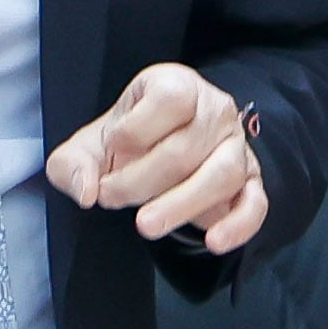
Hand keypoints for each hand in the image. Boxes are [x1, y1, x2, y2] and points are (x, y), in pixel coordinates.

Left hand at [48, 64, 266, 251]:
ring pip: (222, 175)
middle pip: (185, 148)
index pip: (170, 99)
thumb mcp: (89, 146)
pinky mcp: (250, 181)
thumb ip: (72, 164)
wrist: (160, 152)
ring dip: (180, 206)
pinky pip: (256, 203)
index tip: (111, 151)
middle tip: (111, 197)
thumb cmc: (127, 144)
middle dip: (139, 181)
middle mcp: (214, 110)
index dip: (135, 131)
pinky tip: (213, 242)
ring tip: (146, 225)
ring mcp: (236, 146)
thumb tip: (86, 192)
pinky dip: (238, 225)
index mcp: (176, 86)